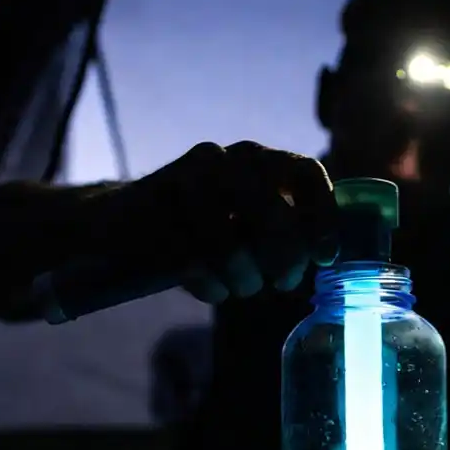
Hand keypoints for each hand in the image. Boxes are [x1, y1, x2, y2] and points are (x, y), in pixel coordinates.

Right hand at [109, 140, 338, 302]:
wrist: (125, 226)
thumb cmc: (208, 234)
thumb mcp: (255, 229)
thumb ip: (289, 233)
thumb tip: (325, 260)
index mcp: (264, 161)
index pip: (307, 174)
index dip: (322, 218)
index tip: (324, 259)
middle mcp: (231, 158)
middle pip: (273, 213)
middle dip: (283, 259)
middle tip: (282, 285)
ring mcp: (190, 176)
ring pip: (230, 241)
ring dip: (242, 278)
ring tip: (241, 289)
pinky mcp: (157, 207)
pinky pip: (191, 257)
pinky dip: (208, 284)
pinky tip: (211, 290)